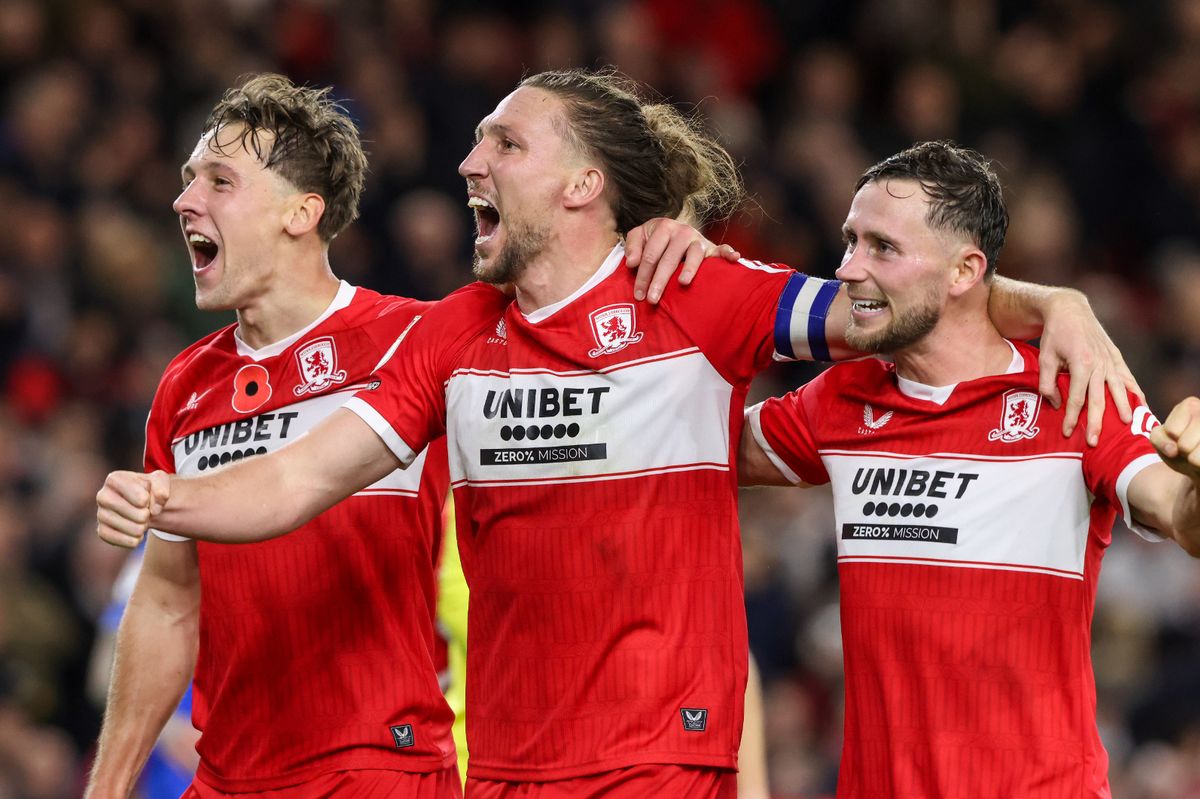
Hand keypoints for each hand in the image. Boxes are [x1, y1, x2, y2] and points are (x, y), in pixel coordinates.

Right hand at [96, 470, 170, 547]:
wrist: (141, 503)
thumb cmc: (149, 489)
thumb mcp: (160, 480)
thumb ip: (162, 488)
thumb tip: (155, 510)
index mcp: (114, 479)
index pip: (141, 498)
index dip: (150, 500)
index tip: (147, 497)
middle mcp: (102, 496)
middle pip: (138, 515)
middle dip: (147, 515)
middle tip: (145, 511)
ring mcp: (100, 514)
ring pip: (133, 529)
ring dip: (143, 527)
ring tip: (141, 521)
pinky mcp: (101, 531)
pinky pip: (123, 541)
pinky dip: (135, 539)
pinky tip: (136, 533)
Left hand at [625, 217, 739, 302]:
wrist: (675, 230)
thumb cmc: (655, 239)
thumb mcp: (640, 236)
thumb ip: (633, 246)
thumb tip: (631, 263)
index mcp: (663, 227)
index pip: (651, 254)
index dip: (643, 275)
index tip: (638, 295)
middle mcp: (682, 231)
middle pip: (669, 258)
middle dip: (659, 280)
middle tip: (652, 299)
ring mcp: (698, 239)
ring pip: (694, 255)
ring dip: (689, 269)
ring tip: (683, 283)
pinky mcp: (711, 247)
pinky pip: (721, 250)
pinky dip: (727, 253)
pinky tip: (734, 258)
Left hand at [1036, 289, 1142, 445]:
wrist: (1070, 310)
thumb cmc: (1054, 335)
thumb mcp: (1044, 358)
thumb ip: (1048, 383)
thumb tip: (1056, 404)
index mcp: (1081, 364)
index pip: (1077, 398)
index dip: (1072, 418)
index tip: (1068, 433)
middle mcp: (1099, 363)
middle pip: (1099, 399)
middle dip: (1097, 422)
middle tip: (1095, 442)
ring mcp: (1110, 360)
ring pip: (1118, 389)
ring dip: (1123, 408)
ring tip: (1127, 425)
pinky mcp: (1116, 357)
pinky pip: (1127, 376)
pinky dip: (1134, 390)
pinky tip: (1141, 403)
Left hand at [1151, 397, 1199, 481]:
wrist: (1199, 464)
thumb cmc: (1179, 448)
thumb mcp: (1161, 440)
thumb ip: (1159, 439)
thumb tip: (1174, 450)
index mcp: (1190, 405)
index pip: (1172, 431)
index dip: (1169, 440)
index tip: (1177, 438)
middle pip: (1185, 445)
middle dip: (1184, 451)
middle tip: (1190, 448)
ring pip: (1195, 458)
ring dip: (1194, 461)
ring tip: (1198, 453)